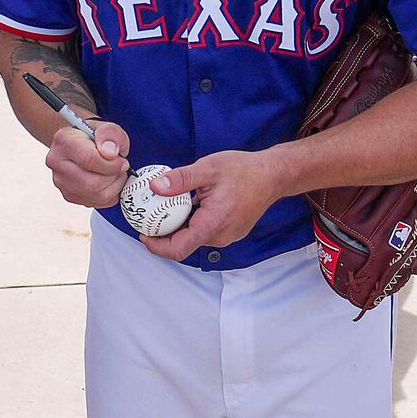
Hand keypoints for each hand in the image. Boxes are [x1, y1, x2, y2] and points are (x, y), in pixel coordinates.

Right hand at [44, 114, 130, 210]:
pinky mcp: (69, 195)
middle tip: (121, 168)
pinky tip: (110, 183)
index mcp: (64, 141)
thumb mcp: (106, 128)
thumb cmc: (93, 136)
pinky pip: (96, 203)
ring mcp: (61, 181)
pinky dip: (109, 195)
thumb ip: (110, 134)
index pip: (89, 159)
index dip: (112, 164)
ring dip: (114, 187)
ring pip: (95, 195)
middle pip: (92, 183)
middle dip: (113, 177)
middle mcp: (57, 162)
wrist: (81, 144)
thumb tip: (110, 153)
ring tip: (116, 174)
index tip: (122, 161)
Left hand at [140, 147, 285, 261]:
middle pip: (184, 244)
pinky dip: (194, 223)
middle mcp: (220, 236)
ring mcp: (227, 236)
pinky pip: (206, 232)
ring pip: (195, 238)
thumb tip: (155, 186)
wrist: (273, 175)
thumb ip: (180, 179)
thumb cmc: (244, 170)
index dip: (157, 246)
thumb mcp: (208, 168)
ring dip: (180, 226)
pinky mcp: (231, 232)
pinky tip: (190, 205)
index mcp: (212, 224)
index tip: (143, 234)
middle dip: (164, 233)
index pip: (178, 249)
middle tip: (150, 216)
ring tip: (168, 207)